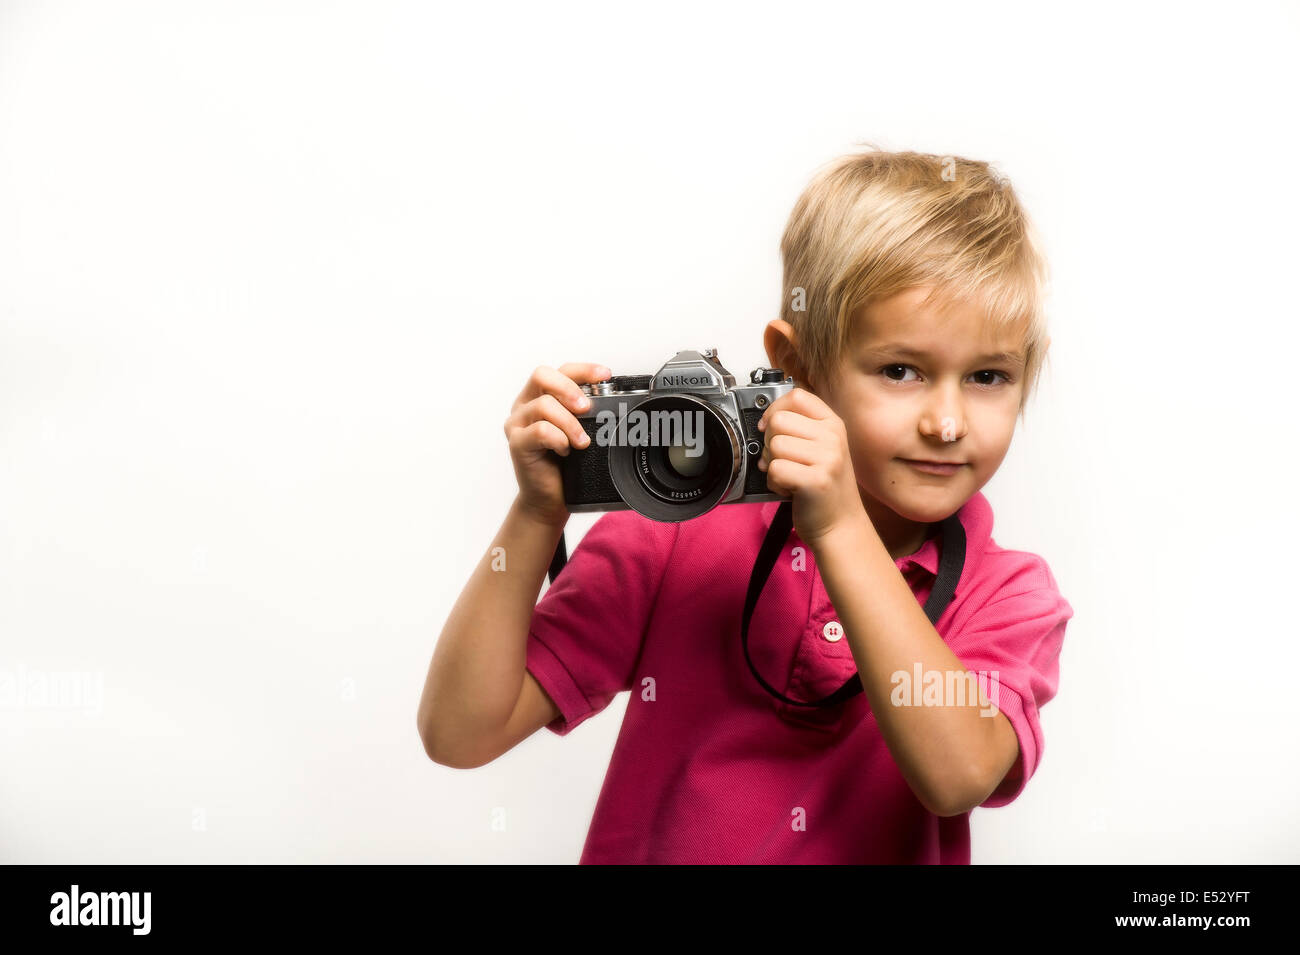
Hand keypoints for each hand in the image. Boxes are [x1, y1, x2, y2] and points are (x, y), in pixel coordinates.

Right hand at [504, 362, 610, 525]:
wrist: (550, 499)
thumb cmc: (565, 465)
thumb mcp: (579, 431)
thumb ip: (586, 413)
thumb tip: (612, 398)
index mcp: (539, 396)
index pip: (560, 370)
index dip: (583, 369)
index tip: (605, 376)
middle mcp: (524, 405)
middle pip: (542, 375)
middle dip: (569, 389)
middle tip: (587, 408)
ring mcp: (517, 424)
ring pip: (544, 405)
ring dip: (570, 423)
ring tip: (582, 442)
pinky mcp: (517, 443)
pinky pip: (540, 430)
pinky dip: (559, 439)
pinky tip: (565, 451)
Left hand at [756, 387, 866, 547]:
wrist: (841, 525)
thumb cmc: (825, 488)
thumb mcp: (821, 448)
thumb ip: (800, 428)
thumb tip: (767, 417)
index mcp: (833, 424)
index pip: (796, 395)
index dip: (775, 409)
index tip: (770, 427)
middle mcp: (833, 437)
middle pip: (778, 420)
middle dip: (770, 443)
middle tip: (785, 461)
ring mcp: (828, 458)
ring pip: (774, 445)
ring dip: (773, 466)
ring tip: (790, 477)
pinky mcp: (816, 480)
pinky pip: (775, 470)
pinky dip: (774, 484)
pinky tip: (790, 489)